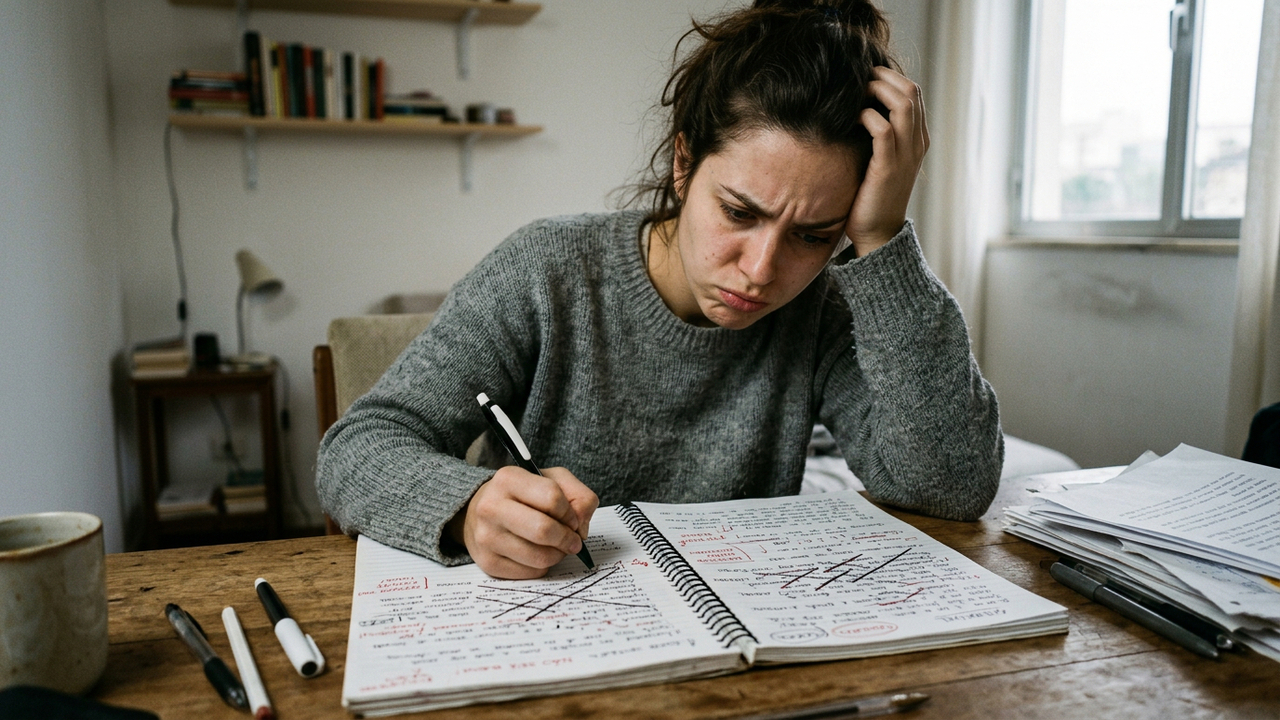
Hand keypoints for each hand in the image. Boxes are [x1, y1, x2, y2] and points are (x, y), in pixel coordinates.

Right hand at [452, 466, 597, 578]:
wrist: (483, 512)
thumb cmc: (524, 496)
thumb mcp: (553, 481)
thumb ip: (578, 496)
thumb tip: (581, 529)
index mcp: (508, 479)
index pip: (552, 498)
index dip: (571, 512)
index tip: (572, 519)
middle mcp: (491, 507)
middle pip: (543, 530)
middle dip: (568, 539)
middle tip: (573, 540)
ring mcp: (486, 537)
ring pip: (539, 557)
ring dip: (558, 554)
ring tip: (556, 546)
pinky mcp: (488, 562)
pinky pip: (531, 572)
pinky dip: (543, 566)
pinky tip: (538, 553)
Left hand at [844, 66, 929, 257]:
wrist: (876, 233)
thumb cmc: (870, 194)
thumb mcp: (879, 158)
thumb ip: (877, 134)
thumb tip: (855, 106)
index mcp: (917, 138)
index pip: (913, 92)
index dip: (889, 76)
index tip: (863, 75)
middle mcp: (916, 142)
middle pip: (911, 91)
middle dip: (883, 76)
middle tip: (857, 77)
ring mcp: (906, 154)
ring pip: (903, 103)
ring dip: (877, 89)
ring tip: (856, 90)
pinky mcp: (888, 167)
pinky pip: (884, 129)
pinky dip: (867, 115)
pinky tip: (852, 116)